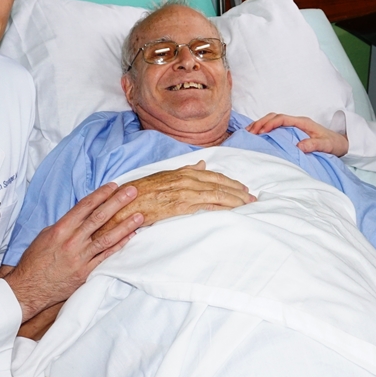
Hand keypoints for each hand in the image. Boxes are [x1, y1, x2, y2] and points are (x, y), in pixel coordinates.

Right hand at [4, 182, 142, 321]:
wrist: (29, 288)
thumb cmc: (35, 261)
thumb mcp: (45, 236)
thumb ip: (64, 226)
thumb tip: (80, 217)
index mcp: (61, 229)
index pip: (85, 206)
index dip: (101, 194)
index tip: (113, 186)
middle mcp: (72, 241)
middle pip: (99, 217)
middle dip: (117, 202)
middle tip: (132, 192)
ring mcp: (81, 257)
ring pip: (107, 237)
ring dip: (125, 225)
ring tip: (140, 215)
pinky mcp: (86, 272)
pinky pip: (106, 256)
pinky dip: (119, 245)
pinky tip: (131, 236)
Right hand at [95, 161, 254, 234]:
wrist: (123, 203)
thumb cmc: (141, 192)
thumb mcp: (164, 176)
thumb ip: (185, 170)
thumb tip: (202, 164)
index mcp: (182, 172)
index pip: (212, 176)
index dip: (230, 182)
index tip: (243, 188)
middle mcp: (185, 179)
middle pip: (218, 184)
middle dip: (238, 191)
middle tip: (252, 198)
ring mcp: (183, 192)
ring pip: (216, 194)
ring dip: (234, 200)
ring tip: (248, 206)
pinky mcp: (180, 206)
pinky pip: (205, 206)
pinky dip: (221, 208)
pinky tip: (231, 212)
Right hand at [246, 113, 347, 155]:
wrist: (342, 143)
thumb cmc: (334, 144)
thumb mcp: (326, 146)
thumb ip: (314, 145)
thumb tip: (299, 146)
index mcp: (303, 122)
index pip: (282, 118)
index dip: (270, 124)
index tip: (261, 132)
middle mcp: (297, 122)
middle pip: (274, 116)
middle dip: (260, 122)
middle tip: (249, 132)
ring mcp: (295, 125)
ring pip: (273, 120)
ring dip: (260, 124)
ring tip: (248, 132)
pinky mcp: (293, 131)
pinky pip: (276, 126)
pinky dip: (265, 128)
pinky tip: (258, 135)